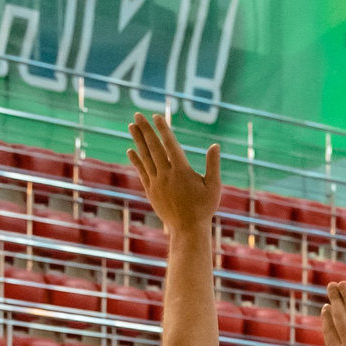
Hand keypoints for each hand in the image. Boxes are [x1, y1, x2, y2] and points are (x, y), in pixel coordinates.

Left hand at [126, 113, 221, 238]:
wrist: (187, 230)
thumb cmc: (204, 208)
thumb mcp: (214, 186)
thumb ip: (213, 165)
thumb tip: (215, 145)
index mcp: (182, 171)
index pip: (170, 144)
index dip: (163, 129)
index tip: (156, 116)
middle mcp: (166, 174)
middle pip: (153, 147)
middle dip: (145, 130)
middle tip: (138, 115)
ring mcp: (156, 183)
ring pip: (145, 157)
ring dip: (138, 140)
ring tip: (131, 126)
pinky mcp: (151, 191)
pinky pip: (141, 171)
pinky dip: (136, 160)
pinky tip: (130, 150)